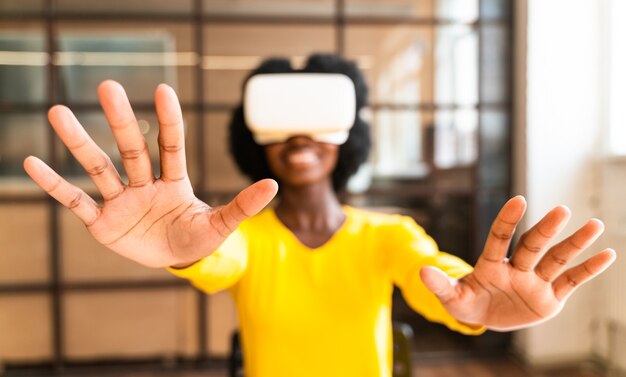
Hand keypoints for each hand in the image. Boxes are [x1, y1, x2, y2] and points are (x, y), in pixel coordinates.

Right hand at [24, 80, 276, 267]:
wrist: (176, 260)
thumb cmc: (199, 237)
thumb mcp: (222, 224)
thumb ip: (243, 206)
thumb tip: (273, 184)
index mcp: (174, 181)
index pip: (171, 145)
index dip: (168, 120)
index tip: (163, 90)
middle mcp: (145, 183)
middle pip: (132, 148)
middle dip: (121, 120)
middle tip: (107, 86)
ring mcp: (122, 200)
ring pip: (98, 167)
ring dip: (78, 143)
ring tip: (57, 112)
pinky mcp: (102, 222)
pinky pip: (75, 201)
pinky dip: (55, 185)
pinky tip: (30, 163)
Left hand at [420, 196, 615, 330]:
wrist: (487, 317)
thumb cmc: (468, 303)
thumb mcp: (453, 298)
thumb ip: (440, 285)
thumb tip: (421, 271)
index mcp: (491, 265)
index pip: (499, 238)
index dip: (507, 220)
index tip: (518, 200)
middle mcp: (517, 267)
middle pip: (533, 246)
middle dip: (546, 230)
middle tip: (562, 210)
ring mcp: (535, 281)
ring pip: (556, 259)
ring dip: (574, 244)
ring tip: (595, 225)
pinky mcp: (550, 298)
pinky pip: (571, 282)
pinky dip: (588, 270)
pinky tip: (607, 254)